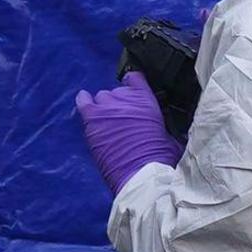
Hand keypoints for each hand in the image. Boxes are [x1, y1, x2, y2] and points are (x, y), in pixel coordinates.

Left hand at [74, 76, 182, 191]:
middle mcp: (125, 97)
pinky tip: (86, 104)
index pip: (135, 78)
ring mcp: (107, 107)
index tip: (132, 92)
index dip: (132, 84)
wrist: (142, 173)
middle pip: (116, 92)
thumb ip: (159, 123)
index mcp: (147, 100)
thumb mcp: (168, 134)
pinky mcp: (92, 119)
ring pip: (101, 98)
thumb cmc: (160, 159)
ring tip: (109, 124)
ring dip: (105, 108)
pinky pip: (83, 101)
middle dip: (119, 104)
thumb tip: (155, 127)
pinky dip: (84, 101)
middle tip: (123, 122)